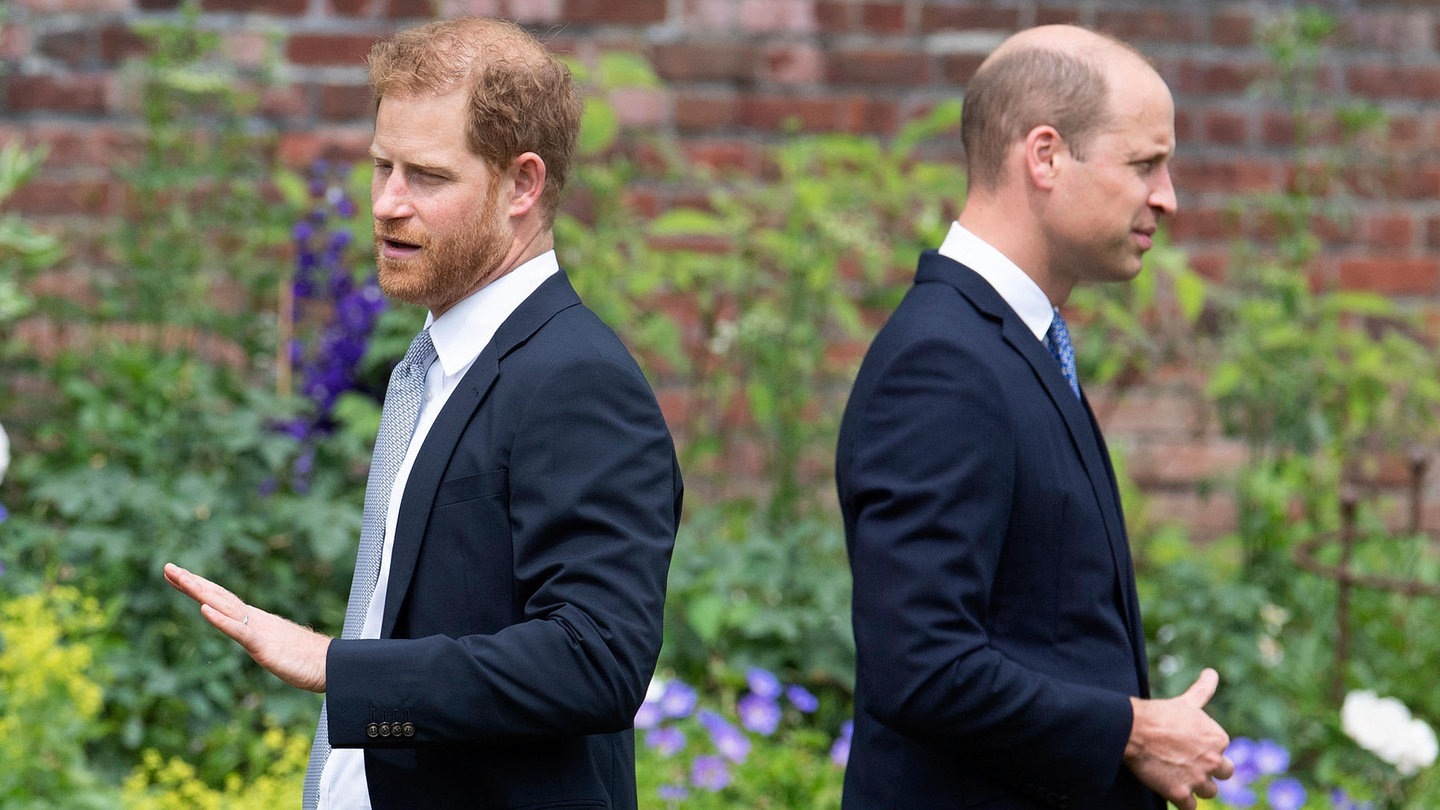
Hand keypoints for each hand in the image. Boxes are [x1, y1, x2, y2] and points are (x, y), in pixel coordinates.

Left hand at [163, 563, 330, 692]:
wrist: (331, 665)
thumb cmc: (306, 659)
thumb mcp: (275, 648)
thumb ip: (262, 639)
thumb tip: (255, 638)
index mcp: (254, 620)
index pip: (221, 599)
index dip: (198, 586)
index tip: (176, 575)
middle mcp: (254, 618)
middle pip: (218, 596)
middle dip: (191, 582)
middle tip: (168, 567)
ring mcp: (258, 629)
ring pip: (224, 606)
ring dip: (200, 592)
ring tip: (180, 578)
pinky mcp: (263, 645)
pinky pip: (238, 630)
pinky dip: (220, 619)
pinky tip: (204, 610)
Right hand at [1123, 668, 1233, 809]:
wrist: (1132, 728)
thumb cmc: (1158, 713)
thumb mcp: (1186, 702)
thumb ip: (1203, 690)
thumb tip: (1212, 672)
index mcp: (1218, 738)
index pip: (1222, 751)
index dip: (1205, 750)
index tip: (1188, 745)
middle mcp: (1213, 760)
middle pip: (1223, 774)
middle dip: (1208, 771)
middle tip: (1186, 764)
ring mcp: (1198, 778)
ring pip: (1209, 792)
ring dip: (1196, 787)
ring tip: (1177, 776)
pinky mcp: (1181, 794)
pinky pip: (1191, 807)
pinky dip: (1183, 802)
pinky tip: (1171, 790)